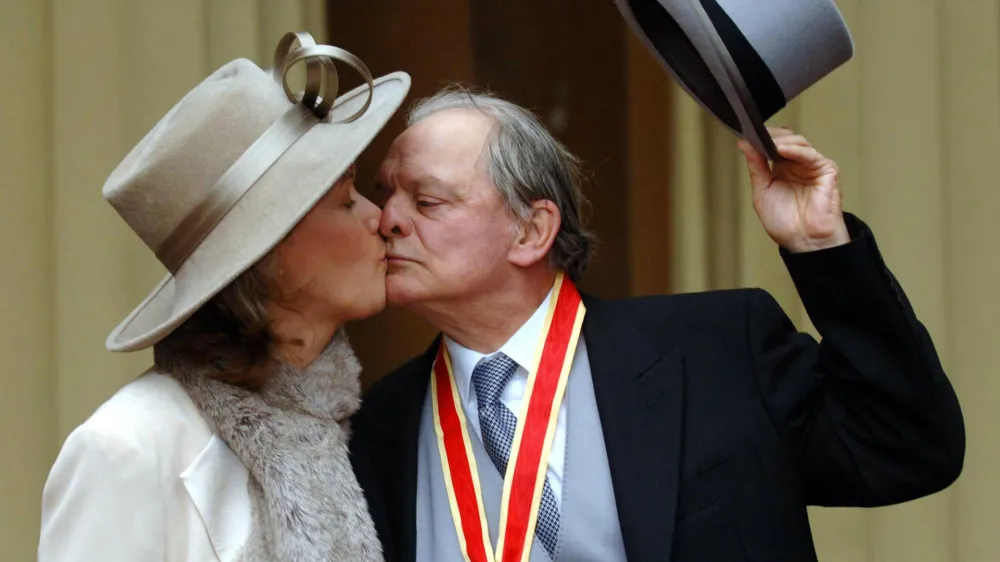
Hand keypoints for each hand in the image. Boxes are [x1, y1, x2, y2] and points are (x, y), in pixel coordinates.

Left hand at [738, 127, 849, 252]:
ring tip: (767, 143)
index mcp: (782, 169)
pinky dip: (796, 150)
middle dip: (771, 136)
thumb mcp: (762, 192)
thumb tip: (744, 144)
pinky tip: (782, 150)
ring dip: (781, 141)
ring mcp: (812, 166)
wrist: (803, 241)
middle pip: (786, 139)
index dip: (761, 138)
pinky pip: (811, 155)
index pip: (773, 144)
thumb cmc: (785, 223)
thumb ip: (756, 167)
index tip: (746, 133)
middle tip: (756, 135)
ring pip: (799, 143)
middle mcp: (797, 165)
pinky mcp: (826, 170)